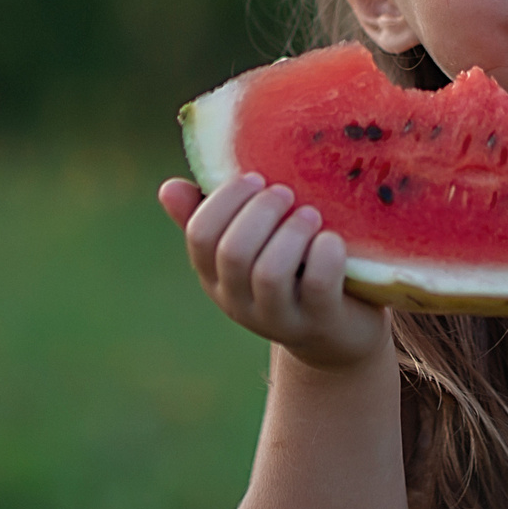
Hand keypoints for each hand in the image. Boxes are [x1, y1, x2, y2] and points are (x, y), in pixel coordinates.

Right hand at [158, 175, 389, 370]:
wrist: (339, 331)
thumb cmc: (291, 271)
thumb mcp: (251, 245)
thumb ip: (213, 217)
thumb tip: (168, 189)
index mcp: (215, 276)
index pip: (200, 235)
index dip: (225, 199)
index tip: (255, 177)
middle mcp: (239, 303)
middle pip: (233, 252)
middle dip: (261, 211)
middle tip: (286, 193)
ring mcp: (279, 319)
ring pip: (270, 273)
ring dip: (292, 232)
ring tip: (311, 214)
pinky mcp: (320, 323)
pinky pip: (317, 285)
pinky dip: (325, 253)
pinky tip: (332, 239)